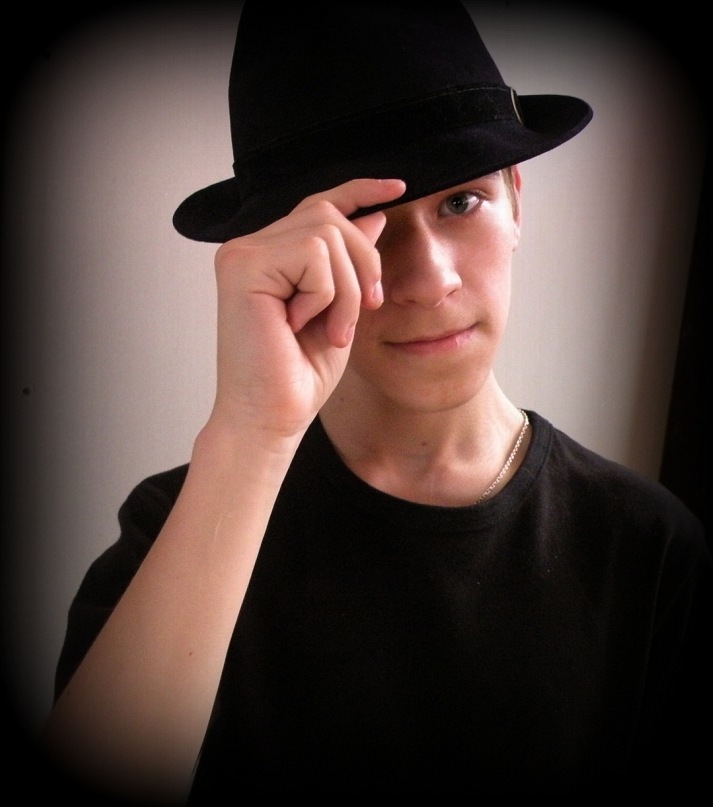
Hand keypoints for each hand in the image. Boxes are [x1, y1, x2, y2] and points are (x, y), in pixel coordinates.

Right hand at [209, 178, 405, 440]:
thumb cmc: (300, 374)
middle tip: (367, 310)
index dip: (359, 190)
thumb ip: (350, 264)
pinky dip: (325, 295)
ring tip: (332, 329)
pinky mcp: (242, 265)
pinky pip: (313, 254)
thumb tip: (373, 216)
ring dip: (347, 288)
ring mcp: (242, 254)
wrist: (271, 419)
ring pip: (327, 232)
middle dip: (364, 263)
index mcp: (271, 256)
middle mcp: (250, 248)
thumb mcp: (340, 310)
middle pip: (330, 215)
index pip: (318, 206)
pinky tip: (300, 325)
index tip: (398, 188)